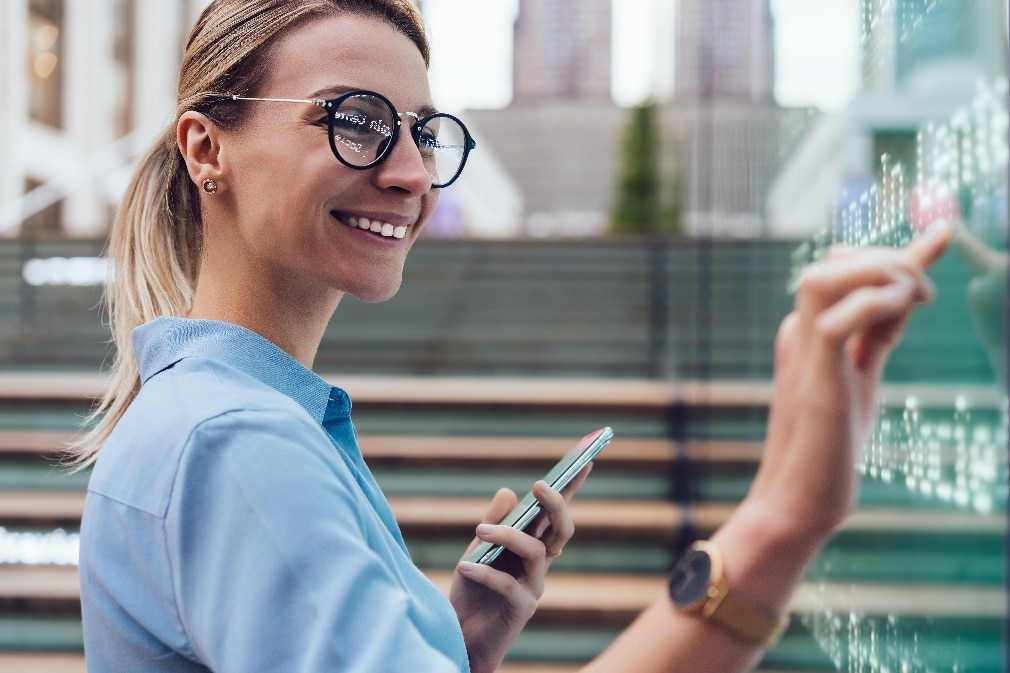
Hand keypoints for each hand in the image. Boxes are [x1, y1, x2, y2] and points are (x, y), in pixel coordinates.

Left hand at [449, 466, 590, 672]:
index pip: (555, 513)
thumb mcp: (477, 550)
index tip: (585, 461)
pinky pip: (508, 584)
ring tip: (480, 530)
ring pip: (534, 551)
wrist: (461, 635)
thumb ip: (494, 523)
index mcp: (531, 545)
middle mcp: (540, 563)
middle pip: (561, 529)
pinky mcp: (522, 608)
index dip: (572, 488)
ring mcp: (534, 585)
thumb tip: (508, 492)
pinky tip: (463, 568)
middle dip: (556, 504)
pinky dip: (484, 572)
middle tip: (539, 485)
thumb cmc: (472, 592)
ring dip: (507, 535)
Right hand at [747, 224, 951, 542]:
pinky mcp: (812, 373)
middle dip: (893, 261)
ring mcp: (801, 348)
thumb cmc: (830, 445)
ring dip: (881, 273)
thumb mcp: (862, 377)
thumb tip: (907, 297)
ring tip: (917, 299)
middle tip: (930, 294)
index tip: (944, 235)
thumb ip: (878, 336)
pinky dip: (876, 303)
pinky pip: (836, 317)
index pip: (844, 271)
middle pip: (836, 262)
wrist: (801, 496)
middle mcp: (798, 331)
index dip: (894, 251)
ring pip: (829, 275)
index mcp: (807, 331)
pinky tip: (906, 312)